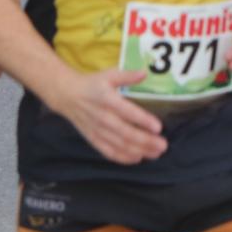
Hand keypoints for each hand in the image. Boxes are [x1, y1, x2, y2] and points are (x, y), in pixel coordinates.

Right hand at [51, 68, 167, 164]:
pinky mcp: (93, 139)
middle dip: (146, 141)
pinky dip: (123, 158)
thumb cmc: (92, 84)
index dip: (143, 120)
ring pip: (119, 145)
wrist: (68, 96)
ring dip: (138, 151)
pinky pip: (108, 152)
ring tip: (155, 153)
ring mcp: (97, 131)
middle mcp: (102, 117)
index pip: (127, 112)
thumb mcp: (109, 75)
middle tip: (163, 145)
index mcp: (107, 99)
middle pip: (126, 133)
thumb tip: (145, 73)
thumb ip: (127, 76)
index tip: (158, 127)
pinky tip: (137, 159)